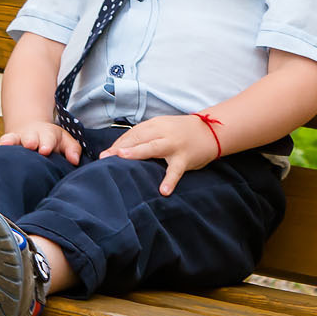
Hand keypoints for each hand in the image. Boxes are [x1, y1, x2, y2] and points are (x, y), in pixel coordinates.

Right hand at [0, 120, 81, 163]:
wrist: (32, 130)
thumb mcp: (65, 141)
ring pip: (12, 139)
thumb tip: (74, 160)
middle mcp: (31, 136)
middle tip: (29, 144)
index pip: (48, 138)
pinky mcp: (6, 146)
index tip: (45, 149)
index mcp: (47, 135)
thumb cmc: (52, 141)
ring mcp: (17, 141)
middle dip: (29, 140)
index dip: (46, 143)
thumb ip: (72, 149)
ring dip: (10, 142)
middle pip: (29, 137)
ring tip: (5, 145)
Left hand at [99, 112, 217, 194]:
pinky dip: (170, 180)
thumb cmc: (181, 133)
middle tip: (105, 157)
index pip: (133, 133)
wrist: (211, 131)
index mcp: (155, 124)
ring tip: (123, 159)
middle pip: (138, 138)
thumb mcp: (162, 129)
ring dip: (137, 152)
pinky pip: (176, 170)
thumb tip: (120, 151)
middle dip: (121, 147)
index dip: (118, 144)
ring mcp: (174, 144)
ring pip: (153, 147)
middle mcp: (163, 132)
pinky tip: (163, 190)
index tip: (105, 155)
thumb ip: (145, 137)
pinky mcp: (185, 158)